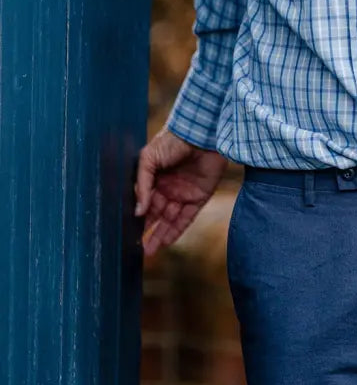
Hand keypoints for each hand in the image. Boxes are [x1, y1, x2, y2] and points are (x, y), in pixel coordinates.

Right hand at [134, 127, 228, 255]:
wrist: (201, 132)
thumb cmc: (172, 141)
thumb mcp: (148, 159)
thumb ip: (143, 184)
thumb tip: (139, 211)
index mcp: (154, 179)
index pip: (144, 203)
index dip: (137, 217)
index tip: (127, 233)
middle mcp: (168, 188)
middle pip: (156, 215)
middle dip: (147, 231)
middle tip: (137, 250)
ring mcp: (184, 193)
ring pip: (169, 220)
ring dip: (159, 235)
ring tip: (148, 251)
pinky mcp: (200, 196)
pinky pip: (187, 217)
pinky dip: (177, 230)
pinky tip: (166, 242)